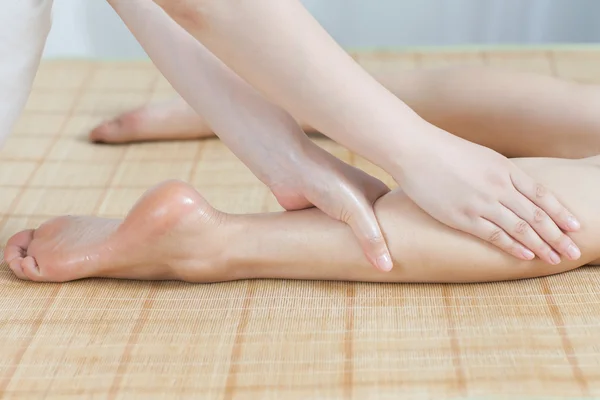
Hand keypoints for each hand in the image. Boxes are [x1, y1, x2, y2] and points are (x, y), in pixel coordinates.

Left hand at [268, 141, 392, 271]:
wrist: (289, 169)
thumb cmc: (328, 180)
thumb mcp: (356, 211)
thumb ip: (371, 239)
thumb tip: (386, 268)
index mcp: (377, 192)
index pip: (396, 220)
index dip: (403, 238)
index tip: (410, 257)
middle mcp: (361, 199)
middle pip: (374, 230)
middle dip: (378, 248)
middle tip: (388, 272)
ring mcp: (341, 207)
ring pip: (353, 235)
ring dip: (356, 249)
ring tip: (367, 273)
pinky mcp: (322, 215)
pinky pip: (334, 236)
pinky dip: (337, 246)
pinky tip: (342, 262)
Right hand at [396, 123, 580, 264]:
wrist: (415, 150)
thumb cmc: (444, 151)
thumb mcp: (480, 157)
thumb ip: (499, 174)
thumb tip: (514, 190)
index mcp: (505, 169)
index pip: (542, 195)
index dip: (561, 213)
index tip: (576, 227)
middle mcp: (498, 187)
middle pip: (537, 215)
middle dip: (558, 236)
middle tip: (574, 252)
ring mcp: (481, 202)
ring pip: (520, 228)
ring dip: (541, 245)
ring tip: (556, 259)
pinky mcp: (462, 216)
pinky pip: (494, 235)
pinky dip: (513, 246)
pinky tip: (526, 255)